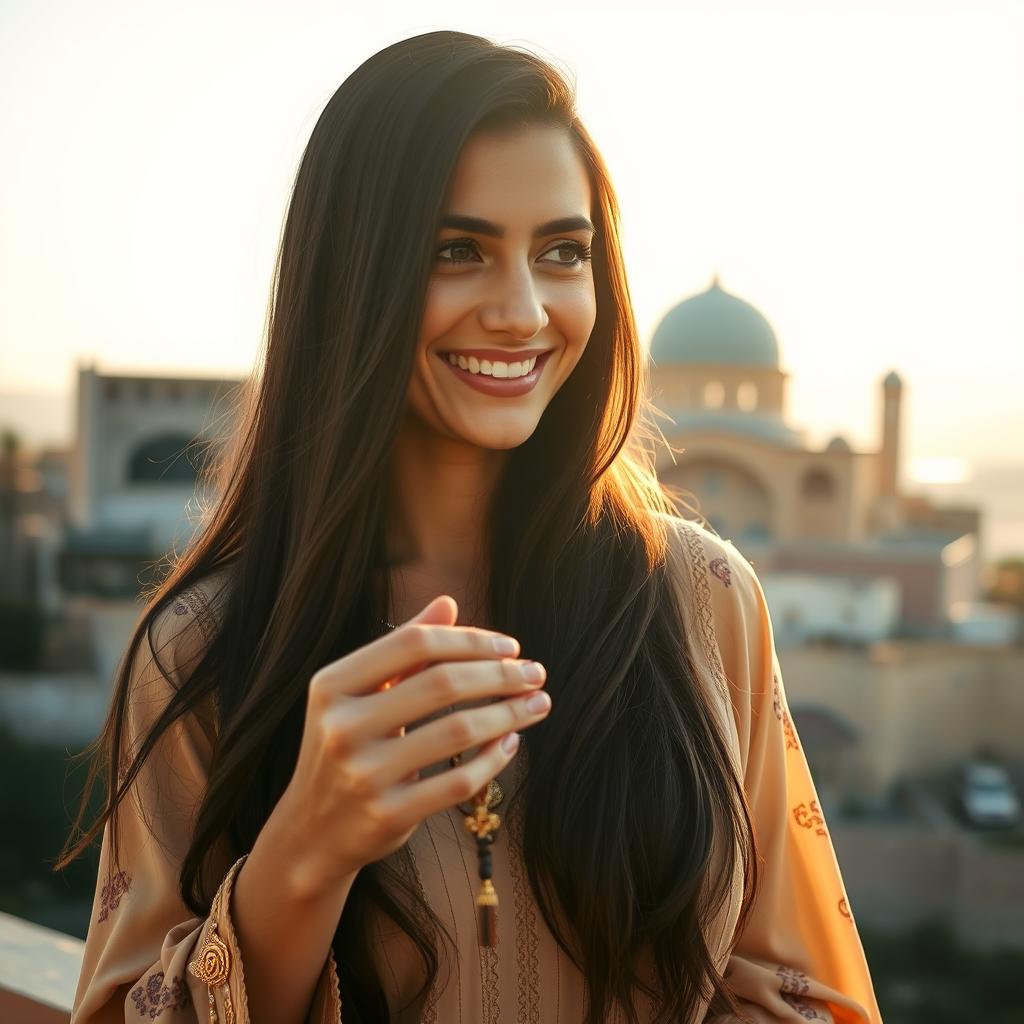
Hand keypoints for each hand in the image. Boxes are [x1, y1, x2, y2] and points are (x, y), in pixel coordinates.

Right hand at [271, 594, 550, 897]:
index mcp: (333, 684)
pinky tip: (511, 742)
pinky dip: (493, 758)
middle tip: (536, 673)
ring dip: (509, 713)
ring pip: (458, 731)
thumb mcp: (360, 693)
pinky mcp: (388, 815)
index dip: (469, 640)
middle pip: (441, 683)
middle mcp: (342, 726)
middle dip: (500, 675)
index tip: (509, 646)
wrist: (312, 831)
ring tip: (538, 703)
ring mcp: (363, 774)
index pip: (414, 643)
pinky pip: (459, 782)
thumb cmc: (348, 745)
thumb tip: (448, 603)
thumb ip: (403, 648)